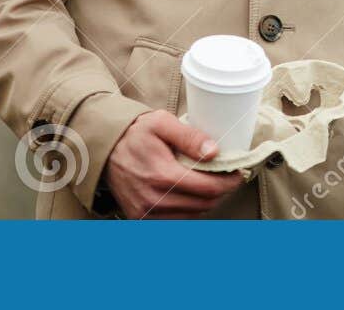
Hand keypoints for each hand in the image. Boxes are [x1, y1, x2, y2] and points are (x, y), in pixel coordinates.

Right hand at [101, 110, 247, 217]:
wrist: (104, 149)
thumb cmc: (135, 133)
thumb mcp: (162, 123)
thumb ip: (190, 137)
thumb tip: (214, 151)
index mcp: (162, 176)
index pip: (209, 189)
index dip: (229, 182)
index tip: (238, 172)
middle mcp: (154, 200)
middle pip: (204, 205)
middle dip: (221, 191)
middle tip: (228, 177)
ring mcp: (146, 212)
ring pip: (192, 216)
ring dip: (206, 202)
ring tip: (211, 183)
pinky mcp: (140, 218)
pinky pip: (175, 221)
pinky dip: (188, 210)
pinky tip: (191, 194)